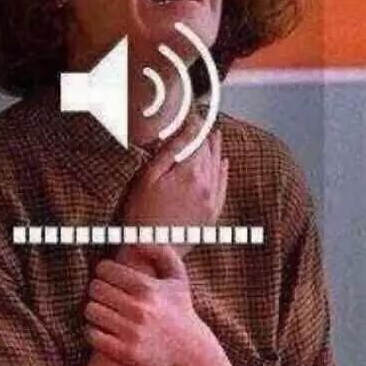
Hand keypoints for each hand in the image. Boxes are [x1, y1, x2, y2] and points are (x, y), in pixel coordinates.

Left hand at [84, 245, 204, 365]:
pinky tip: (102, 326)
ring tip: (102, 308)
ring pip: (91, 310)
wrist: (189, 351)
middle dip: (97, 287)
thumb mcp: (177, 276)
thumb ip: (161, 252)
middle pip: (95, 288)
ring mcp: (132, 333)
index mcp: (147, 288)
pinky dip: (93, 329)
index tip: (107, 275)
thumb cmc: (179, 307)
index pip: (105, 270)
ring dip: (94, 308)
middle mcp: (139, 309)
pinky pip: (92, 334)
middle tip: (103, 291)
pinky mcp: (125, 353)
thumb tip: (137, 240)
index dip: (103, 270)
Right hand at [122, 117, 228, 256]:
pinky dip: (224, 172)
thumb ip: (170, 151)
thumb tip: (186, 130)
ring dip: (216, 150)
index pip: (198, 140)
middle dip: (206, 135)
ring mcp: (211, 201)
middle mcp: (207, 185)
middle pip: (209, 153)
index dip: (196, 125)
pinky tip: (224, 163)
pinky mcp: (212, 214)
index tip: (193, 114)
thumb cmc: (141, 213)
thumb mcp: (148, 177)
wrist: (150, 250)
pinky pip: (223, 187)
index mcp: (190, 173)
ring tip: (214, 136)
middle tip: (202, 121)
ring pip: (218, 168)